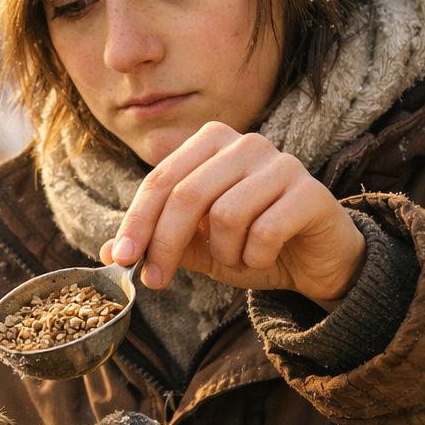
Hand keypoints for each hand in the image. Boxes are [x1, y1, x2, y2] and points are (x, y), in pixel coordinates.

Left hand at [99, 123, 365, 307]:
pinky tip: (263, 257)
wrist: (315, 260)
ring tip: (237, 259)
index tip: (121, 258)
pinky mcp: (311, 192)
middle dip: (165, 244)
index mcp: (213, 143)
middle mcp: (247, 143)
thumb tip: (108, 250)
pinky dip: (254, 257)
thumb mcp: (198, 246)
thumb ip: (158, 243)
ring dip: (224, 253)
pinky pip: (264, 231)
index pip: (161, 180)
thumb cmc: (252, 244)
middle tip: (156, 281)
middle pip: (187, 195)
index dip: (137, 222)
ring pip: (226, 215)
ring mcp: (282, 163)